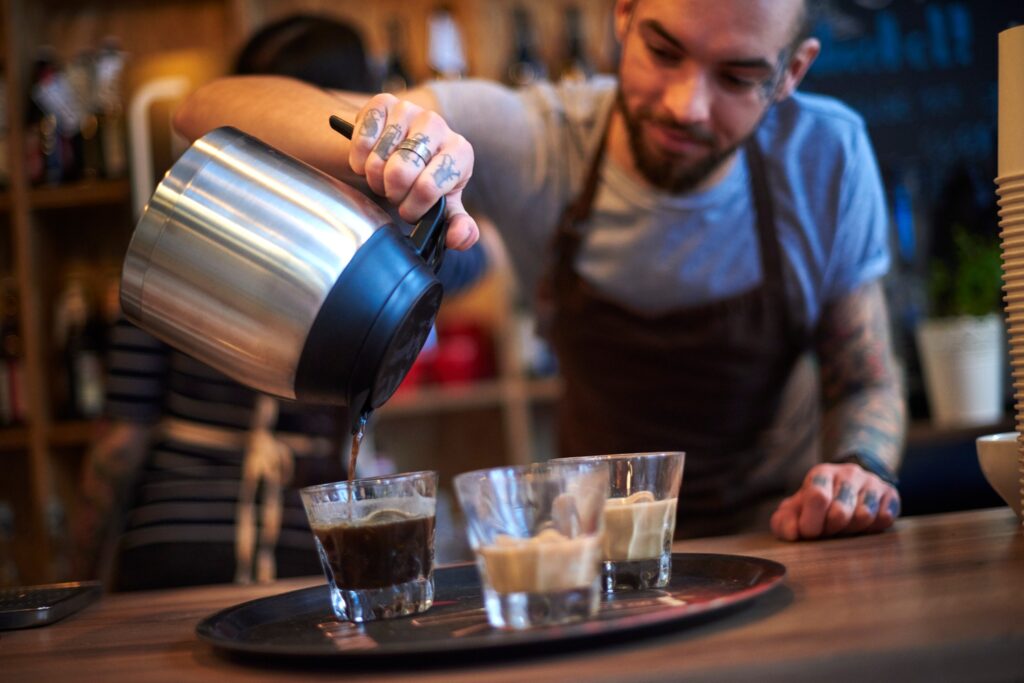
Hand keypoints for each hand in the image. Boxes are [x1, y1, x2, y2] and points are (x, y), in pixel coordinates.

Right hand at [348, 94, 478, 249]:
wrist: (406, 148)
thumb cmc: (428, 180)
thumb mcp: (445, 205)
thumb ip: (459, 226)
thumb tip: (459, 237)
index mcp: (460, 151)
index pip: (427, 187)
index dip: (413, 207)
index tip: (411, 209)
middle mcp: (437, 124)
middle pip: (400, 172)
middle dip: (392, 193)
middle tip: (395, 194)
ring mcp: (409, 109)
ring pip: (377, 158)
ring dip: (374, 177)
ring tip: (383, 178)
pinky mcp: (382, 102)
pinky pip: (361, 137)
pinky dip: (358, 158)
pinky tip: (368, 162)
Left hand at [770, 462, 900, 540]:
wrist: (849, 488)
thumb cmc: (817, 505)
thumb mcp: (796, 509)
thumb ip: (784, 521)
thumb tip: (791, 533)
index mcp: (821, 473)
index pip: (817, 497)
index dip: (811, 522)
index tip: (808, 533)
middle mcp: (848, 472)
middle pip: (840, 511)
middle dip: (831, 529)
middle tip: (828, 530)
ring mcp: (872, 482)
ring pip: (864, 516)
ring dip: (852, 530)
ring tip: (845, 526)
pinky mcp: (891, 494)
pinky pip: (885, 519)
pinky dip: (873, 529)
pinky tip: (864, 525)